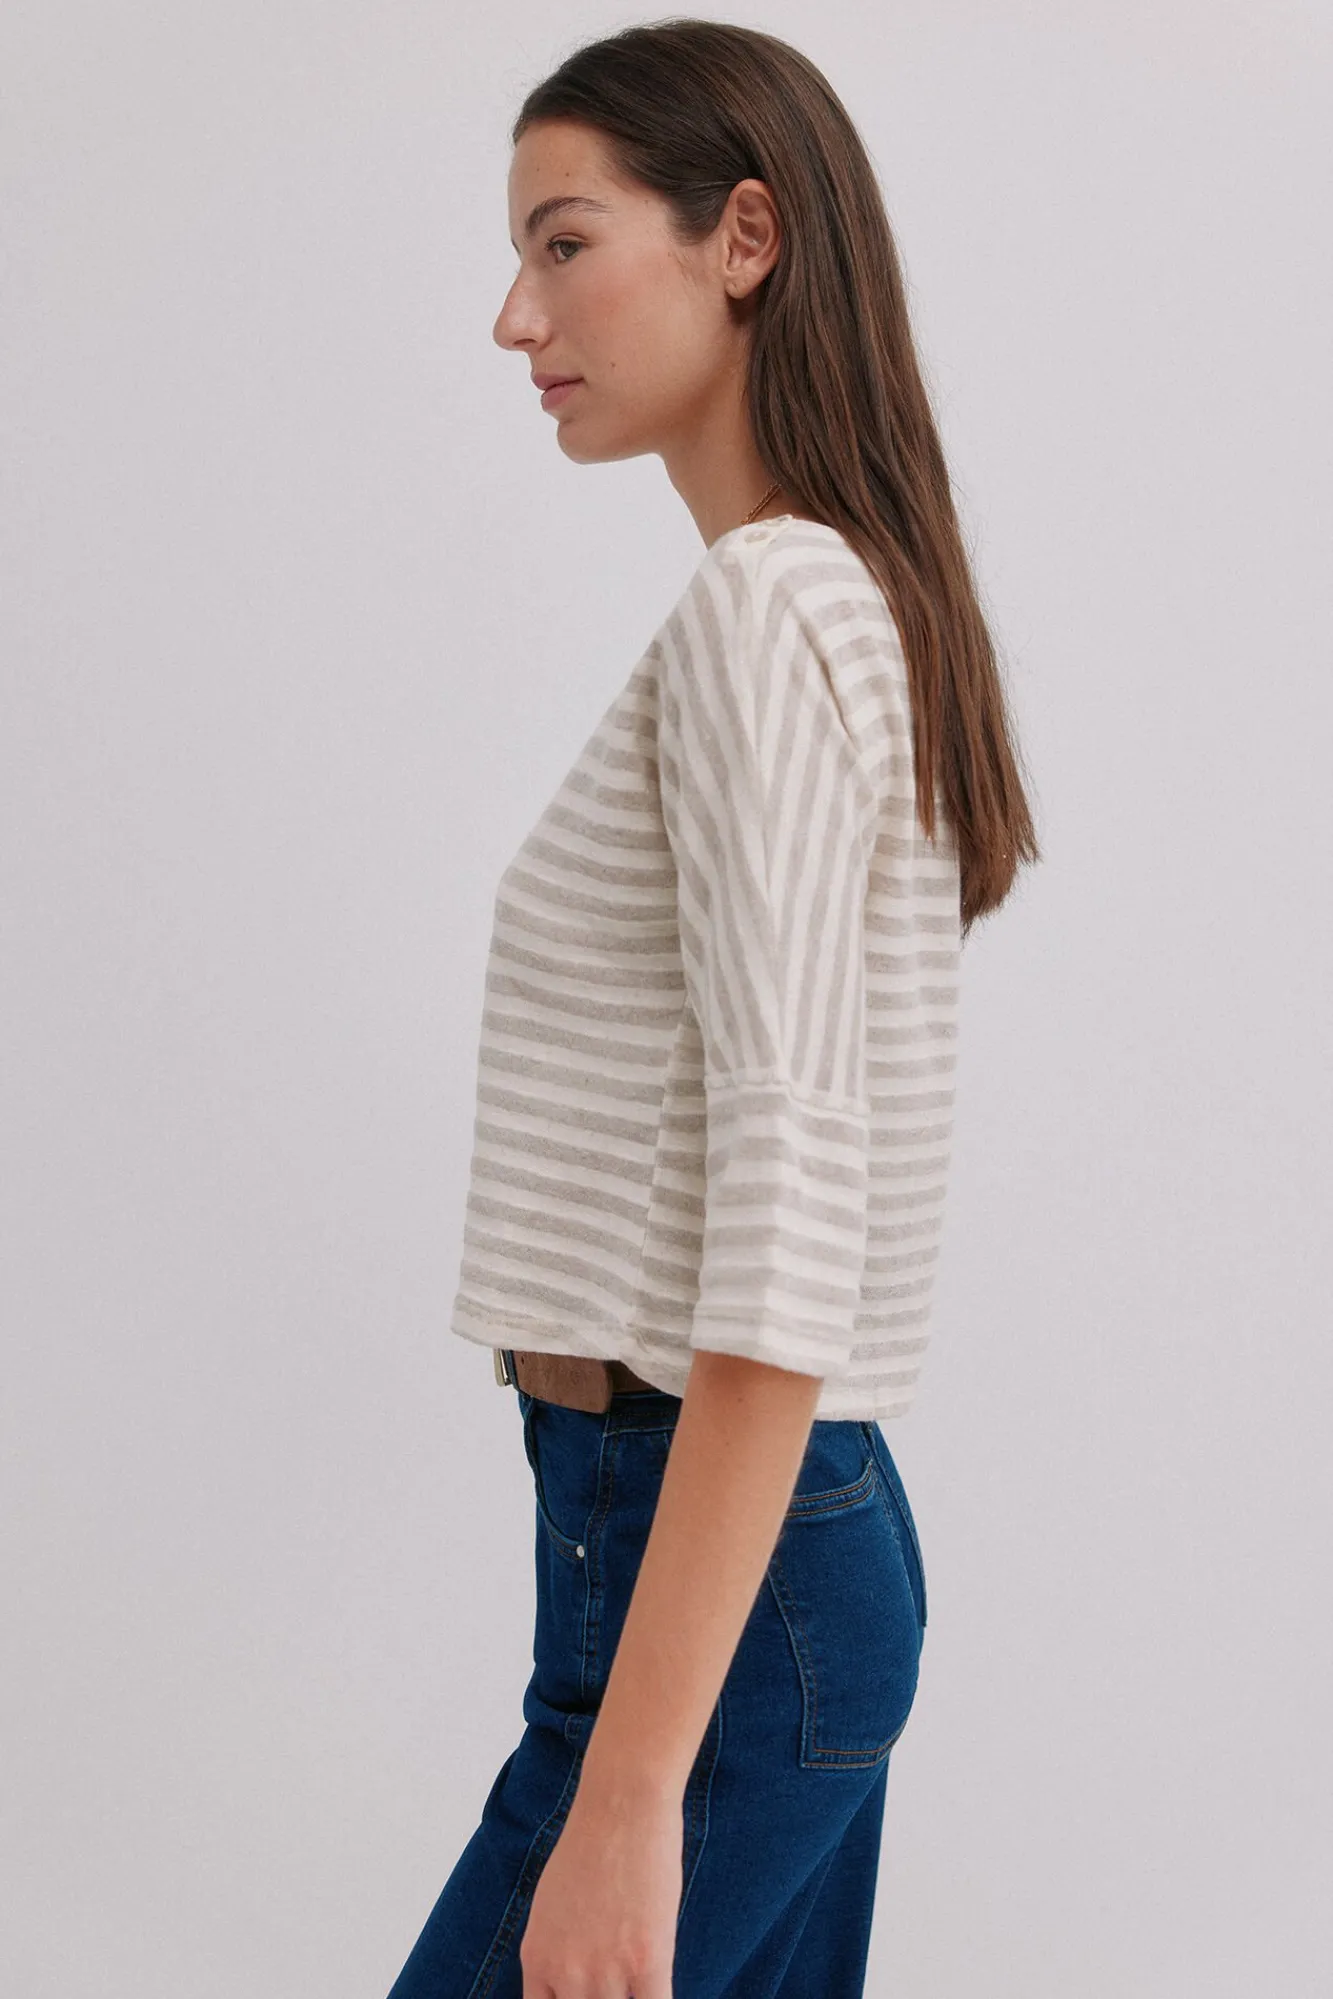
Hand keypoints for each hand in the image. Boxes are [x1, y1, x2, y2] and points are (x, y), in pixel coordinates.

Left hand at [519, 1777, 682, 1996]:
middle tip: (617, 1988)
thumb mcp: (551, 1905)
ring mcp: (606, 1970)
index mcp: (537, 1959)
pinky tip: (661, 1986)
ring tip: (641, 1979)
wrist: (622, 1803)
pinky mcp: (648, 1961)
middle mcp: (566, 1973)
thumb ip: (557, 1953)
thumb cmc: (591, 1844)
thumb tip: (572, 1984)